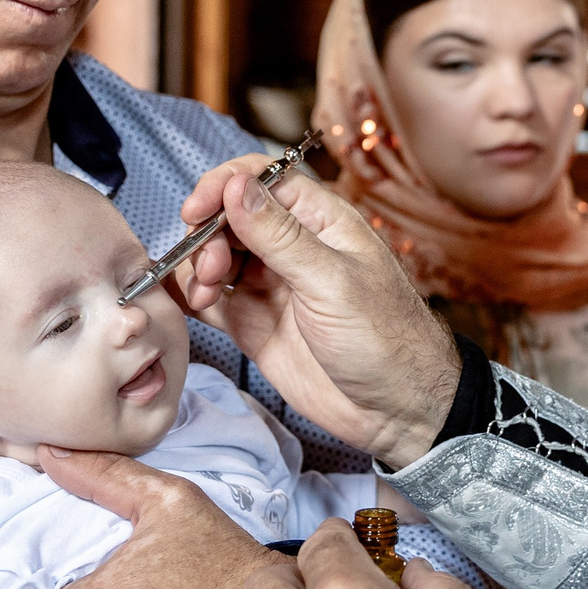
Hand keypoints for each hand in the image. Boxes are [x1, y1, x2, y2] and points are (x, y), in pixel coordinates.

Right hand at [178, 156, 459, 469]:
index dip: (224, 185)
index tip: (197, 208)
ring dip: (199, 267)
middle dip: (209, 234)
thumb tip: (235, 186)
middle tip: (210, 268)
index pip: (263, 180)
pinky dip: (192, 296)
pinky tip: (192, 304)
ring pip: (216, 255)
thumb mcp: (331, 281)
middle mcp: (291, 247)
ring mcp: (270, 284)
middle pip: (230, 216)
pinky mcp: (253, 322)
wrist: (395, 408)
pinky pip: (211, 298)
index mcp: (320, 221)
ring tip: (208, 293)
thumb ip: (279, 235)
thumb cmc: (385, 338)